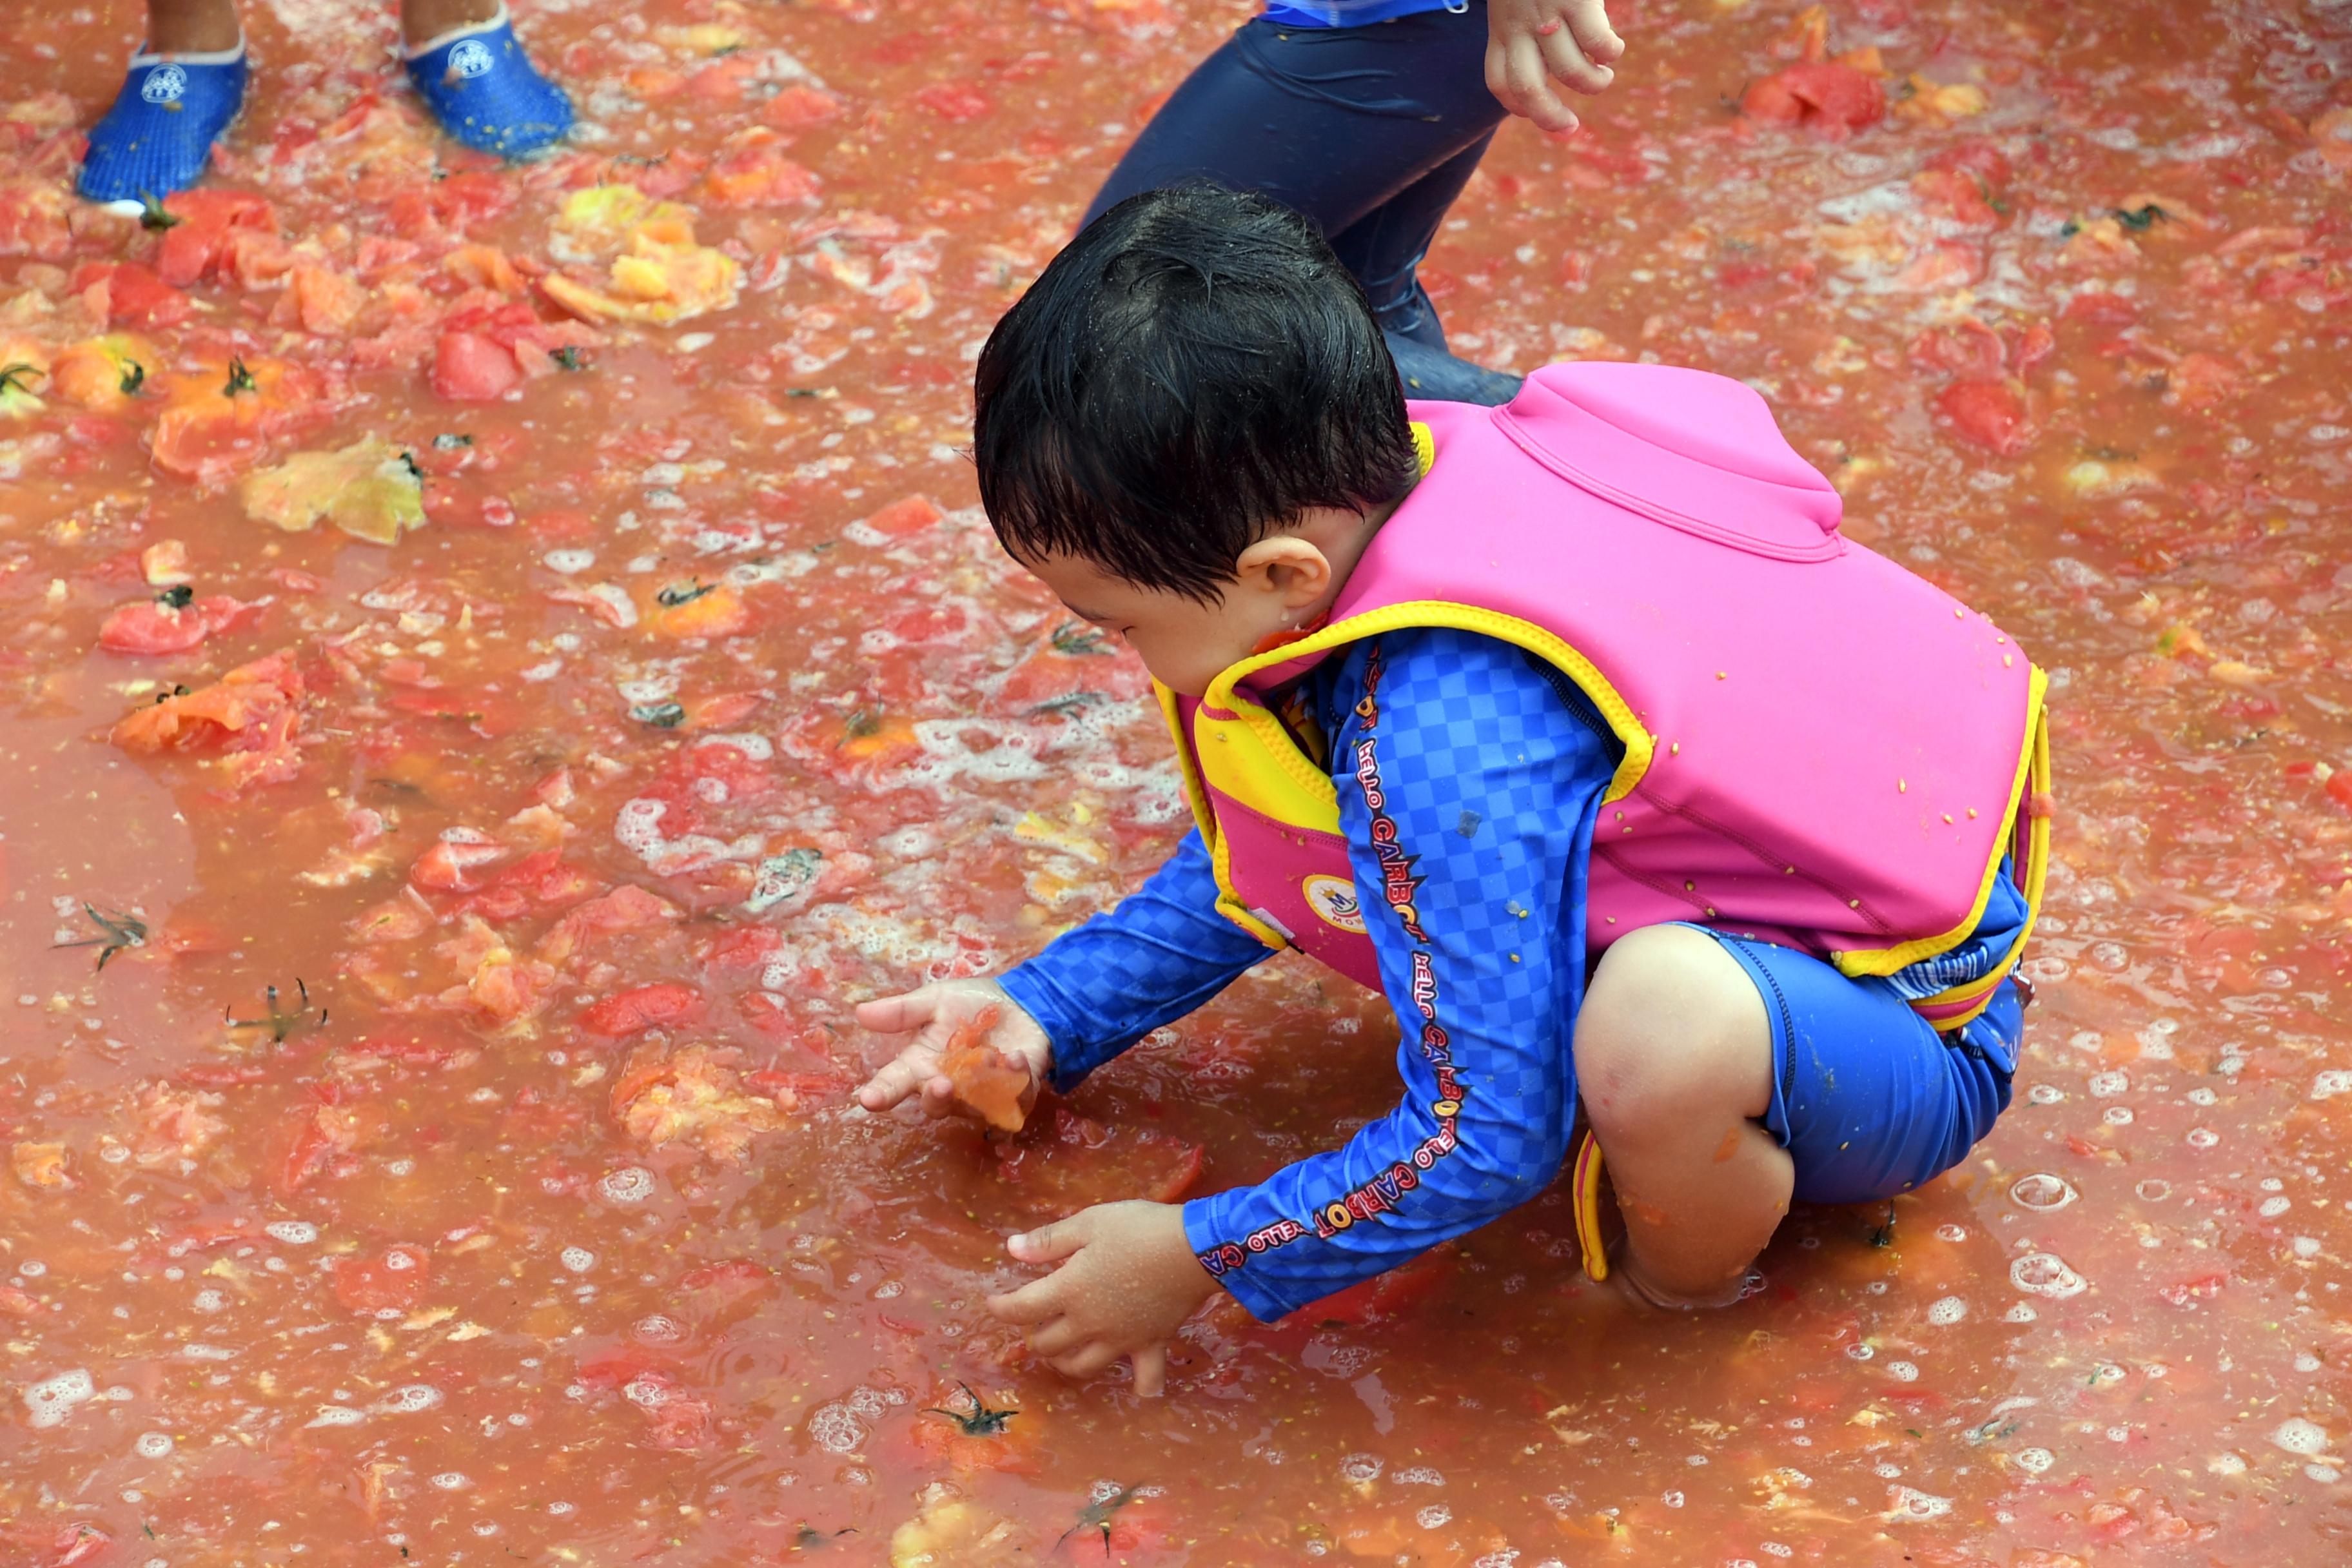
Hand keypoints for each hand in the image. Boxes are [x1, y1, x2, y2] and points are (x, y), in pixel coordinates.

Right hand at [853, 977, 1052, 1120]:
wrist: (1021, 1000)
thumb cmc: (972, 1003)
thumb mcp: (936, 1000)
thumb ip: (903, 1012)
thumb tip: (860, 1012)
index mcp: (922, 1065)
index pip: (896, 1083)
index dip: (881, 1093)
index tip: (868, 1099)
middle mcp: (949, 1086)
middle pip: (935, 1106)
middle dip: (936, 1099)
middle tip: (940, 1084)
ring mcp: (982, 1095)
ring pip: (974, 1108)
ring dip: (979, 1087)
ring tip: (988, 1058)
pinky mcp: (1016, 1094)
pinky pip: (1015, 1098)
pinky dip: (1015, 1079)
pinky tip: (1013, 1058)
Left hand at [987, 1201, 1219, 1395]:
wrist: (1195, 1248)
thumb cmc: (1139, 1229)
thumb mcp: (1090, 1222)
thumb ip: (1049, 1241)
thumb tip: (1011, 1249)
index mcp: (1070, 1290)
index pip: (1022, 1309)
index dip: (1001, 1308)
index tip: (992, 1303)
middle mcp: (1089, 1323)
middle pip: (1047, 1343)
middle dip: (1033, 1334)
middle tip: (1035, 1319)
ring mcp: (1120, 1339)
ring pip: (1082, 1366)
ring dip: (1064, 1361)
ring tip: (1064, 1348)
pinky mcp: (1151, 1344)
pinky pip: (1145, 1378)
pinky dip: (1141, 1387)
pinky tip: (1138, 1391)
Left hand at [1486, 0, 1625, 133]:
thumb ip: (1528, 28)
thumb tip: (1559, 63)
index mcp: (1501, 28)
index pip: (1499, 82)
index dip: (1517, 107)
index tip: (1536, 114)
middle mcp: (1519, 25)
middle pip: (1527, 88)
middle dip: (1549, 117)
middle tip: (1569, 127)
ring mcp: (1547, 14)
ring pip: (1570, 70)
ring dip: (1593, 83)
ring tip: (1604, 75)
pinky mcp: (1577, 0)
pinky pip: (1597, 44)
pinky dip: (1610, 53)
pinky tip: (1613, 49)